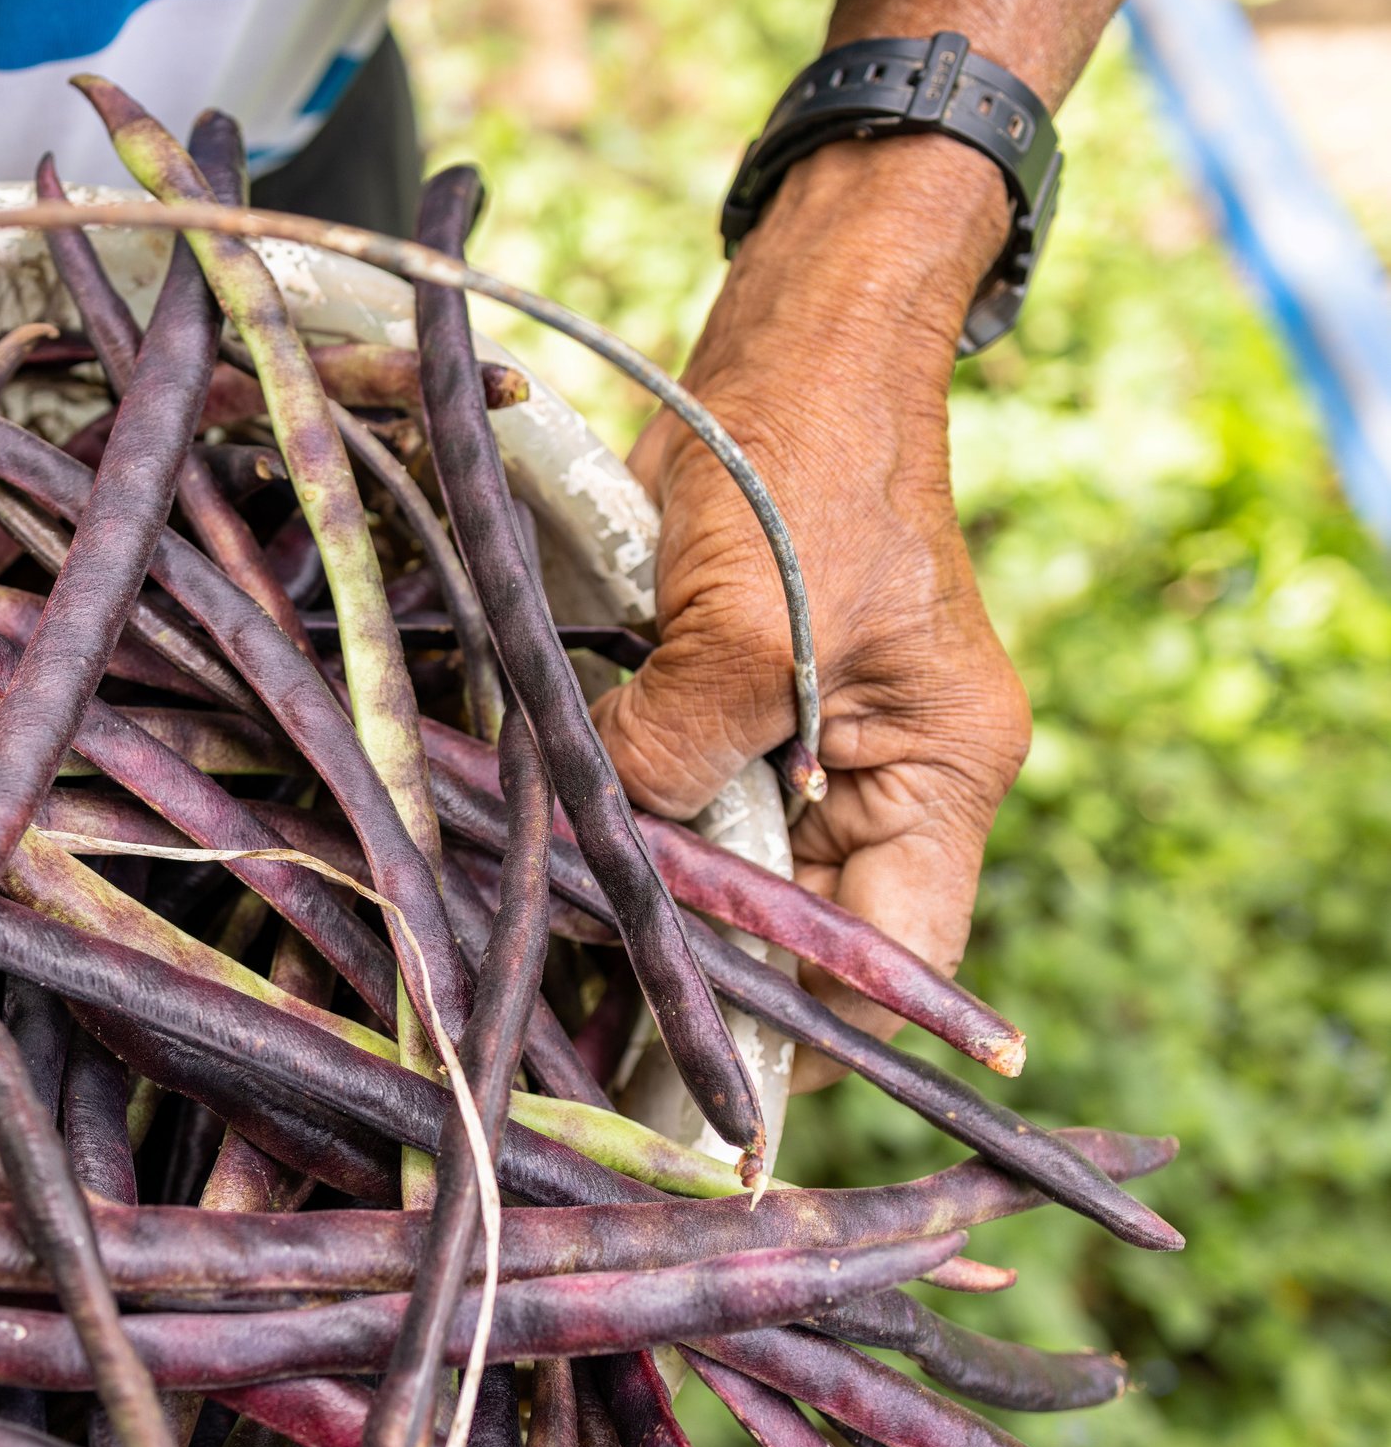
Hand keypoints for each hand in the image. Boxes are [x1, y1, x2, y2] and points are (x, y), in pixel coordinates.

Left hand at [590, 137, 1031, 1088]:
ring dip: (622, 920)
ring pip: (706, 888)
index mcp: (934, 788)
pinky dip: (591, 841)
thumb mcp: (754, 616)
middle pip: (785, 948)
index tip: (687, 1103)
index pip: (887, 975)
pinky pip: (650, 813)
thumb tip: (595, 848)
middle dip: (683, 992)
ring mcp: (787, 760)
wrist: (792, 343)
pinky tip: (511, 879)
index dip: (798, 1048)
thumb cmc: (812, 460)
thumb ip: (681, 745)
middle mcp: (868, 795)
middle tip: (567, 1056)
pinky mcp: (707, 718)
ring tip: (519, 984)